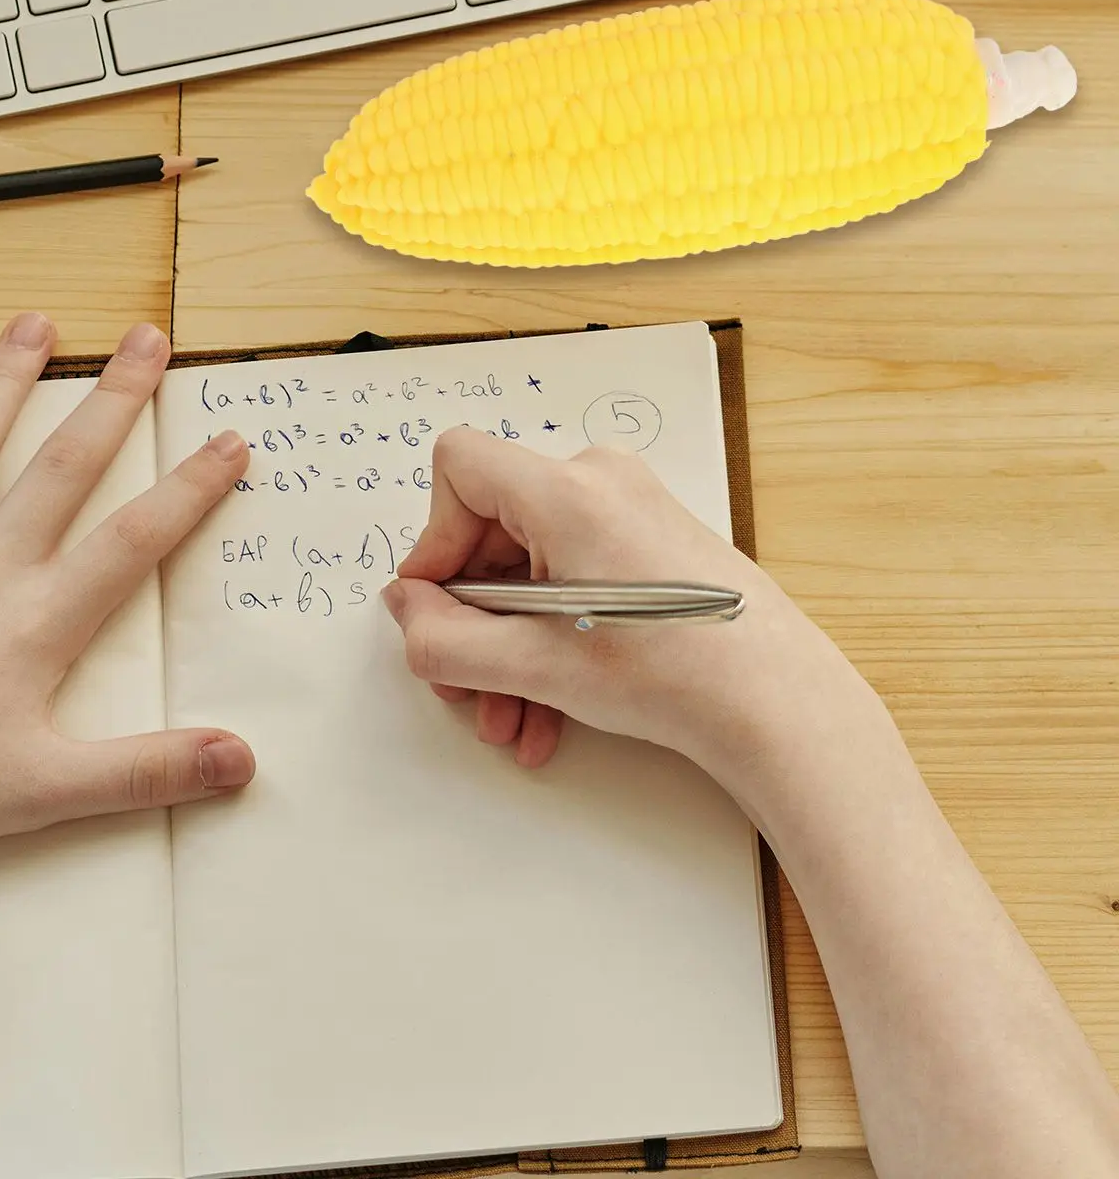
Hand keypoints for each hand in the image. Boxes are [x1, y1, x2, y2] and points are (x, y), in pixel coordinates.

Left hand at [0, 312, 254, 890]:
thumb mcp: (50, 791)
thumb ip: (151, 769)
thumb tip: (244, 759)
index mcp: (39, 618)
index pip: (136, 538)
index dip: (191, 488)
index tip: (231, 440)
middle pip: (63, 465)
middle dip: (113, 398)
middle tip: (146, 338)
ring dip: (5, 379)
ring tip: (38, 323)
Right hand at [383, 429, 849, 781]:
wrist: (779, 706)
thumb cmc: (676, 675)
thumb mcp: (536, 665)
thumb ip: (445, 638)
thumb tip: (406, 609)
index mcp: (568, 492)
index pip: (459, 465)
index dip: (433, 538)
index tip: (437, 606)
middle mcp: (599, 482)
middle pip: (490, 528)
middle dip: (471, 619)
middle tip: (468, 688)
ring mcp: (629, 508)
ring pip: (528, 565)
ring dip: (507, 646)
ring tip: (513, 720)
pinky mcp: (647, 539)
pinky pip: (568, 574)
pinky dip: (548, 636)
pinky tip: (548, 710)